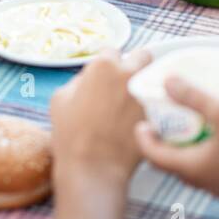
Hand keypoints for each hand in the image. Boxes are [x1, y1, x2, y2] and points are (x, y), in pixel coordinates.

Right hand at [51, 50, 152, 183]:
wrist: (93, 168)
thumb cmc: (71, 135)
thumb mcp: (60, 99)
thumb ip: (78, 80)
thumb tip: (89, 78)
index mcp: (103, 66)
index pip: (111, 50)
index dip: (107, 62)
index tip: (105, 75)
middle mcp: (129, 74)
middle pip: (143, 56)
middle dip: (136, 64)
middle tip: (126, 82)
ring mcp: (146, 94)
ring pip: (154, 78)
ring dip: (147, 83)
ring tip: (135, 99)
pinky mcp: (157, 114)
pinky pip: (158, 102)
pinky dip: (152, 105)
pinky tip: (140, 118)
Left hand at [135, 74, 218, 207]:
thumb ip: (194, 97)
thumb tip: (167, 81)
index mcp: (196, 169)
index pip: (157, 158)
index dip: (145, 141)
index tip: (141, 127)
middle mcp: (210, 187)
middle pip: (180, 168)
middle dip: (171, 149)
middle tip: (171, 129)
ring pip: (206, 177)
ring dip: (198, 159)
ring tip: (202, 137)